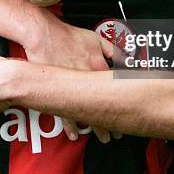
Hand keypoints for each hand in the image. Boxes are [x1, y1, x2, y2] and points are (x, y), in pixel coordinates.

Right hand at [23, 18, 115, 142]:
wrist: (44, 35)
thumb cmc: (68, 36)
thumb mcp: (96, 38)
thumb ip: (113, 49)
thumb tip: (127, 56)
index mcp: (98, 66)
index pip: (117, 89)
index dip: (124, 101)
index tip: (129, 110)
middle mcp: (87, 79)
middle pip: (105, 105)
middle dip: (114, 121)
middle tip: (120, 132)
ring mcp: (71, 87)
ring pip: (87, 113)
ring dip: (97, 127)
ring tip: (104, 137)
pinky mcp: (57, 91)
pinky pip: (65, 113)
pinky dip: (70, 125)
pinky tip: (75, 134)